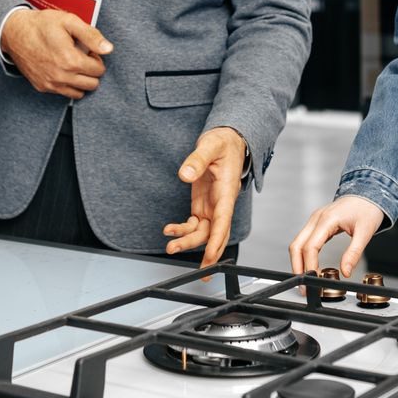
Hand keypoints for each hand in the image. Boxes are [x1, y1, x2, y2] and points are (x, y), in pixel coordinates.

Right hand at [1, 8, 110, 98]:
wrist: (14, 32)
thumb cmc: (41, 25)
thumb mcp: (69, 21)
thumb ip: (91, 36)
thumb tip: (108, 49)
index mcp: (70, 60)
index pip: (99, 70)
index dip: (96, 57)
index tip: (87, 50)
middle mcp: (61, 76)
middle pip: (92, 84)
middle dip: (91, 70)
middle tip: (81, 56)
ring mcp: (50, 84)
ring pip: (80, 92)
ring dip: (81, 80)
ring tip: (73, 64)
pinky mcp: (42, 87)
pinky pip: (64, 93)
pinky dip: (68, 84)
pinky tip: (62, 69)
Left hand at [162, 127, 245, 266]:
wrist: (228, 141)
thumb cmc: (223, 143)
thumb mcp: (210, 145)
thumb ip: (197, 159)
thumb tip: (185, 174)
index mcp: (226, 191)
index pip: (223, 220)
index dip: (218, 240)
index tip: (210, 256)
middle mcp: (221, 203)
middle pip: (213, 232)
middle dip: (201, 249)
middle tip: (179, 253)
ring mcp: (212, 206)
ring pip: (203, 232)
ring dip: (188, 241)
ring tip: (170, 245)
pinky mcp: (203, 205)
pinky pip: (195, 224)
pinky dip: (182, 230)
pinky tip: (170, 229)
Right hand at [288, 195, 385, 277]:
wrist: (369, 193)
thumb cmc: (367, 208)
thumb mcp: (365, 232)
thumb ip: (354, 253)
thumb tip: (345, 272)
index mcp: (327, 219)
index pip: (310, 246)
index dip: (310, 265)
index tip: (314, 279)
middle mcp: (316, 218)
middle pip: (297, 245)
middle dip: (297, 267)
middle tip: (304, 285)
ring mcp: (315, 220)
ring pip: (298, 243)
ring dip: (299, 262)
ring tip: (306, 279)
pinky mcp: (317, 224)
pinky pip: (305, 240)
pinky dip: (304, 255)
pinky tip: (310, 266)